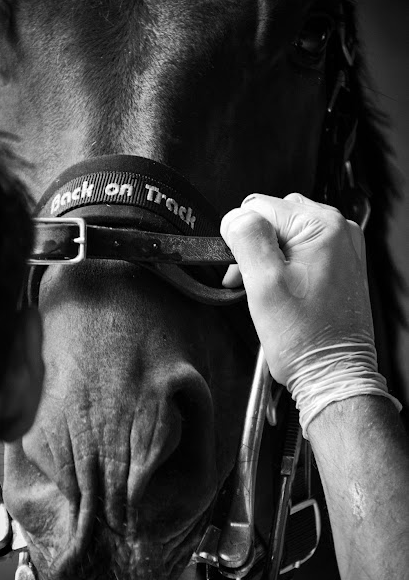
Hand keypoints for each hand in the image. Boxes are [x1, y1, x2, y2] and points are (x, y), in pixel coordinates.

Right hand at [220, 193, 397, 435]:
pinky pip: (301, 251)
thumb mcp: (264, 284)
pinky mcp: (340, 265)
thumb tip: (236, 216)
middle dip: (254, 247)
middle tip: (252, 283)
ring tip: (268, 292)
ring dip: (268, 258)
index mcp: (321, 225)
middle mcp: (338, 230)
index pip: (259, 207)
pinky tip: (284, 292)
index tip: (240, 271)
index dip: (241, 238)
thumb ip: (247, 238)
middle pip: (273, 218)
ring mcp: (343, 248)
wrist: (332, 372)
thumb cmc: (305, 338)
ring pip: (285, 235)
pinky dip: (285, 267)